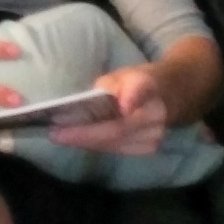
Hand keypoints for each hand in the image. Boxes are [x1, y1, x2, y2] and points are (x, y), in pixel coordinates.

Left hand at [48, 66, 166, 154]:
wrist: (170, 95)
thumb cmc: (137, 81)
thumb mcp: (122, 74)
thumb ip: (108, 87)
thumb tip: (91, 103)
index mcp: (147, 88)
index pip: (134, 97)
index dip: (122, 105)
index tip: (111, 111)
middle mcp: (155, 116)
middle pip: (116, 131)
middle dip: (83, 135)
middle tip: (54, 133)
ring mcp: (154, 136)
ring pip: (114, 144)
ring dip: (85, 142)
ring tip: (59, 137)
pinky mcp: (149, 149)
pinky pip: (117, 149)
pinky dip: (96, 145)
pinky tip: (77, 140)